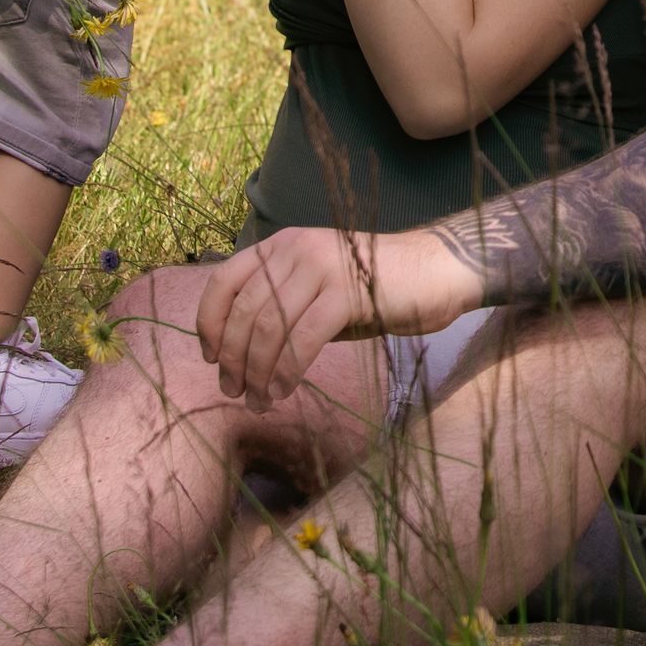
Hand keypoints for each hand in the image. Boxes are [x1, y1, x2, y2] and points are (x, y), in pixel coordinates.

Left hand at [195, 224, 482, 410]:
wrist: (436, 270)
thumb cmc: (376, 287)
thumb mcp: (318, 289)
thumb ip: (283, 306)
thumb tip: (241, 352)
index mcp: (281, 245)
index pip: (224, 280)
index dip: (210, 322)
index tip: (210, 357)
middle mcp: (295, 249)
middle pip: (244, 310)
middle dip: (233, 358)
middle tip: (233, 392)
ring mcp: (321, 267)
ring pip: (270, 327)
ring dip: (257, 371)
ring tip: (258, 400)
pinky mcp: (347, 292)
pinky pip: (303, 338)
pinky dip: (286, 370)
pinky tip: (284, 391)